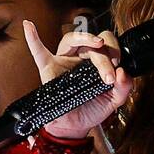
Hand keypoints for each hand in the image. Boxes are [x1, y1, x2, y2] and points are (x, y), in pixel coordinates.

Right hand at [23, 20, 133, 139]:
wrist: (75, 126)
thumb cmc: (92, 110)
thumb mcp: (113, 101)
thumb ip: (124, 87)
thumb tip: (123, 72)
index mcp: (96, 61)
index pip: (106, 45)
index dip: (114, 50)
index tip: (117, 70)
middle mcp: (80, 57)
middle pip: (91, 43)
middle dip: (103, 58)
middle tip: (108, 77)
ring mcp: (63, 61)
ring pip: (71, 39)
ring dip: (85, 38)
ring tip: (96, 43)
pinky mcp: (48, 69)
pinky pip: (39, 52)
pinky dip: (33, 40)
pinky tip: (29, 26)